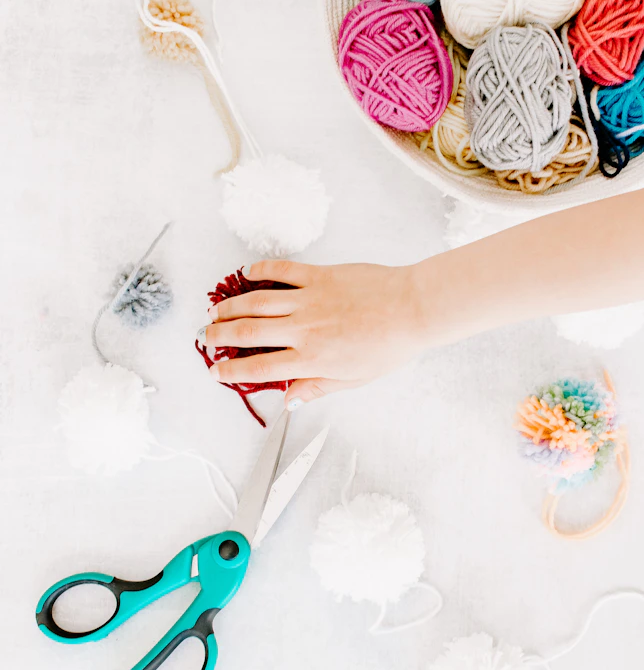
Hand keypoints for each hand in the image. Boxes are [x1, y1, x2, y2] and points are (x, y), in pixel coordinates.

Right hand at [202, 259, 426, 407]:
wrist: (413, 309)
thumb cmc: (390, 346)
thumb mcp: (354, 379)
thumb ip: (317, 387)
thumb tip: (290, 399)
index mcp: (312, 358)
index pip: (259, 367)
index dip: (232, 370)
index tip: (217, 371)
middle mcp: (304, 329)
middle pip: (248, 332)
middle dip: (219, 335)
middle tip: (205, 337)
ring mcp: (310, 299)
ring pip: (256, 301)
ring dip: (230, 305)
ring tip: (215, 310)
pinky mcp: (319, 275)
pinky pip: (282, 271)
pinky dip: (260, 271)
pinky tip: (247, 273)